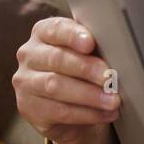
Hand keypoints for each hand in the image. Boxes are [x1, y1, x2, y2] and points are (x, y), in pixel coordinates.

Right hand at [14, 17, 122, 143]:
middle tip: (110, 78)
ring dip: (89, 95)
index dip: (73, 35)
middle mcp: (29, 55)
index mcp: (43, 33)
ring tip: (113, 100)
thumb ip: (95, 49)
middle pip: (57, 59)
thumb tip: (118, 51)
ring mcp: (25, 82)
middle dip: (87, 69)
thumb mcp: (88, 55)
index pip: (56, 29)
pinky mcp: (28, 108)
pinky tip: (105, 114)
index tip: (90, 43)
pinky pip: (58, 111)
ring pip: (56, 86)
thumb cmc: (82, 74)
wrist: (71, 110)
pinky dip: (86, 114)